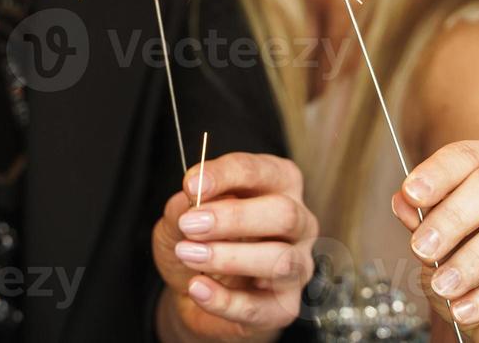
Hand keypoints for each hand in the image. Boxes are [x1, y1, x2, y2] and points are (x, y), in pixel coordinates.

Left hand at [153, 153, 316, 342]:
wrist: (193, 288)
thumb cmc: (198, 239)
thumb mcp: (180, 216)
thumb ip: (183, 206)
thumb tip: (190, 199)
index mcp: (278, 184)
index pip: (259, 171)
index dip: (225, 175)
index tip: (191, 184)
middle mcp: (298, 222)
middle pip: (284, 214)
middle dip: (234, 218)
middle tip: (191, 225)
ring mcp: (298, 265)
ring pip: (280, 261)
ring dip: (229, 258)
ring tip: (189, 255)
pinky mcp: (285, 306)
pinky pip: (261, 307)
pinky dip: (224, 300)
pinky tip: (197, 287)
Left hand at [394, 137, 478, 342]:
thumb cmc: (476, 268)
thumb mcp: (442, 242)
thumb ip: (424, 218)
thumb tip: (402, 201)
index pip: (468, 156)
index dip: (438, 173)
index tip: (411, 195)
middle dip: (453, 217)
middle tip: (421, 248)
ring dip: (473, 258)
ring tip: (443, 285)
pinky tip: (466, 307)